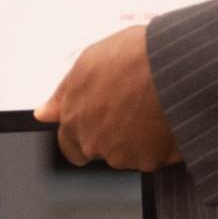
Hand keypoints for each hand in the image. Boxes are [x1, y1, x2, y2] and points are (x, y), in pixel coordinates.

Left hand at [34, 24, 181, 169]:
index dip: (84, 133)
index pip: (69, 144)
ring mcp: (121, 155)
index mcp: (74, 116)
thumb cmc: (133, 56)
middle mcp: (93, 141)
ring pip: (127, 154)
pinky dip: (160, 143)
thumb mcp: (90, 61)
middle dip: (113, 135)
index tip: (99, 120)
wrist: (173, 65)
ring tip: (153, 104)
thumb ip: (64, 93)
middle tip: (132, 107)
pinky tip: (167, 116)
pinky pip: (154, 157)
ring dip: (137, 138)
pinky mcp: (150, 162)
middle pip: (100, 148)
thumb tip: (43, 114)